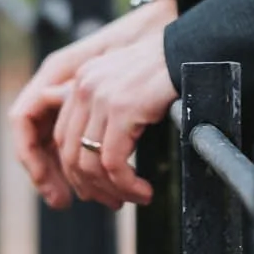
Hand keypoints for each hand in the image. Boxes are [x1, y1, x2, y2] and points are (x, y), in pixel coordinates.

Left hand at [53, 26, 176, 209]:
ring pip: (90, 164)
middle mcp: (84, 88)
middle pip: (70, 154)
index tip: (97, 188)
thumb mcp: (124, 85)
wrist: (190, 51)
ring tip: (134, 198)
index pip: (63, 137)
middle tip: (113, 202)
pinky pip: (113, 162)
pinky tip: (144, 191)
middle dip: (90, 187)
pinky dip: (126, 185)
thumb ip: (104, 107)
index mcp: (81, 82)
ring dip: (112, 190)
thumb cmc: (164, 70)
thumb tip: (95, 148)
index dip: (77, 171)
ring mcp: (100, 98)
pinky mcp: (122, 109)